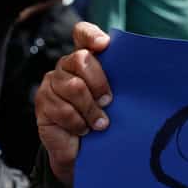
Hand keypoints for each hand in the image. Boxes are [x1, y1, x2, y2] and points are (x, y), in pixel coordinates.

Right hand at [35, 23, 112, 187]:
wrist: (84, 153)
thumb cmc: (104, 120)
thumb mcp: (116, 100)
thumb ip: (121, 81)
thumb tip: (145, 73)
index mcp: (86, 59)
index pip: (82, 34)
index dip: (91, 35)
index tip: (105, 46)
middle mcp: (66, 67)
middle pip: (80, 59)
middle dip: (99, 82)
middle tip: (109, 101)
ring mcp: (51, 84)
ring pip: (74, 87)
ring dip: (91, 109)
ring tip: (100, 123)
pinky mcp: (43, 104)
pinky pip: (63, 110)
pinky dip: (78, 123)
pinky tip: (83, 129)